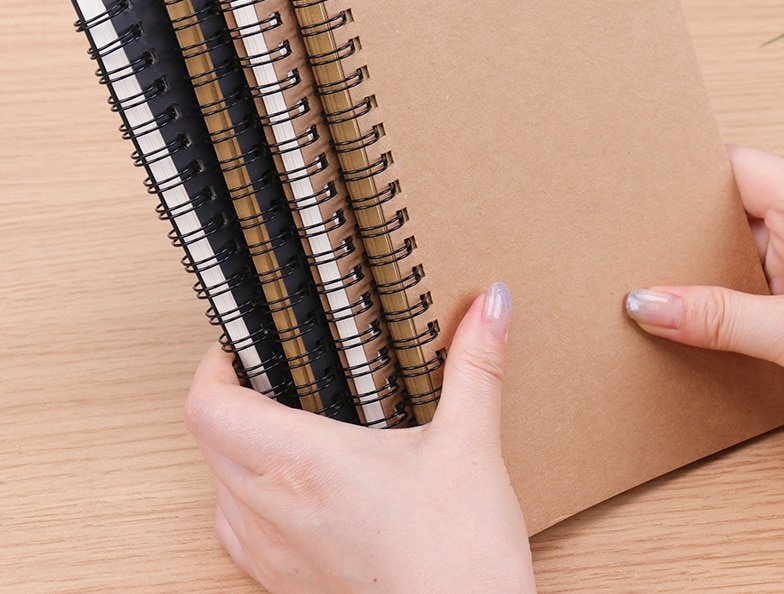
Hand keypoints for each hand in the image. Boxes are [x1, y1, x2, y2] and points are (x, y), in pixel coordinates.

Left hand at [184, 283, 535, 593]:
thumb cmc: (459, 557)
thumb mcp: (471, 443)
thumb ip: (476, 362)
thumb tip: (490, 303)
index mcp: (305, 463)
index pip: (209, 407)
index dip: (212, 366)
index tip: (240, 346)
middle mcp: (274, 509)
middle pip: (206, 438)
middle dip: (227, 396)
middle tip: (267, 372)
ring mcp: (273, 554)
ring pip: (215, 485)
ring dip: (231, 448)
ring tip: (276, 422)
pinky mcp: (285, 584)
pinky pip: (234, 530)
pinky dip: (243, 496)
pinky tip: (287, 490)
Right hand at [626, 144, 783, 420]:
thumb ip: (717, 318)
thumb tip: (646, 304)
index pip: (734, 165)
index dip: (686, 171)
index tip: (639, 184)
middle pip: (727, 212)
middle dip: (681, 230)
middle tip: (630, 243)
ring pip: (736, 256)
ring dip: (699, 274)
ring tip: (650, 284)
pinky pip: (749, 292)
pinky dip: (720, 305)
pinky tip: (688, 320)